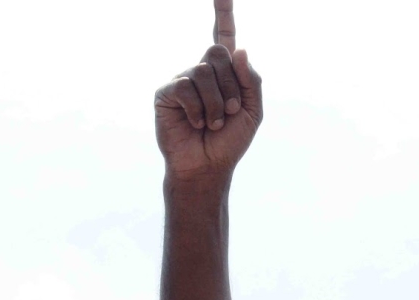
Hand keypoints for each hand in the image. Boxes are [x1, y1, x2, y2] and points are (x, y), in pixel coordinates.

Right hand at [154, 0, 262, 181]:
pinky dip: (198, 108)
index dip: (222, 11)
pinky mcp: (167, 92)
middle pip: (218, 52)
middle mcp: (202, 71)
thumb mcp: (252, 112)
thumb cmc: (229, 141)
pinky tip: (196, 123)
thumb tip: (239, 48)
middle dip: (231, 86)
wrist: (208, 166)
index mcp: (225, 73)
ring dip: (216, 103)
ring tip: (213, 123)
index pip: (224, 35)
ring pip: (204, 72)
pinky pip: (185, 86)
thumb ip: (251, 81)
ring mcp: (183, 79)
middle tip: (230, 111)